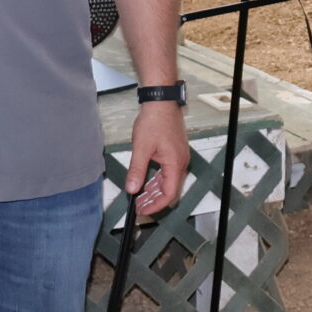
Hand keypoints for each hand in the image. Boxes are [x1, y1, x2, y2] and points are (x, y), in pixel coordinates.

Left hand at [127, 100, 188, 217]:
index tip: (143, 211)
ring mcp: (178, 157)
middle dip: (154, 201)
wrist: (161, 101)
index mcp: (175, 164)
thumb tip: (132, 189)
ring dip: (154, 191)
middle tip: (138, 207)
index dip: (156, 206)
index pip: (169, 194)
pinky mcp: (174, 151)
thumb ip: (137, 170)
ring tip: (139, 198)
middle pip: (170, 190)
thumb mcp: (142, 148)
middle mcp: (180, 162)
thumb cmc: (154, 120)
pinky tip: (145, 183)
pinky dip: (156, 181)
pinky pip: (167, 172)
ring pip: (168, 181)